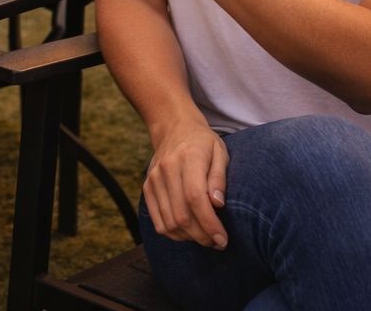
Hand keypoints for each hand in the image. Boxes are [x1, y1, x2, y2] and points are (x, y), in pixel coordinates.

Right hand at [144, 117, 229, 248]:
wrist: (174, 128)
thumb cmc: (203, 143)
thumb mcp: (220, 152)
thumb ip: (219, 178)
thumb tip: (217, 204)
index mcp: (188, 157)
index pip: (196, 198)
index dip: (209, 223)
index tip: (222, 239)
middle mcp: (167, 169)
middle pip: (182, 215)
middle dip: (202, 236)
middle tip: (218, 242)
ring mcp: (154, 179)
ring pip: (169, 223)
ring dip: (189, 238)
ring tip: (206, 238)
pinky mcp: (147, 188)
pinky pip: (158, 222)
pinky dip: (174, 234)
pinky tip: (189, 233)